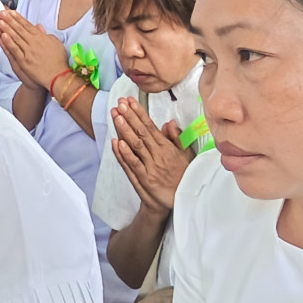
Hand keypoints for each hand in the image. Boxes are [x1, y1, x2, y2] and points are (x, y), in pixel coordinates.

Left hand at [0, 10, 70, 94]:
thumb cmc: (58, 61)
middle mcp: (34, 43)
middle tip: (1, 13)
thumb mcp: (56, 43)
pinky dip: (8, 43)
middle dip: (9, 20)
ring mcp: (29, 52)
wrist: (58, 76)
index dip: (18, 18)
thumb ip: (46, 34)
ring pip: (16, 38)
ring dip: (6, 29)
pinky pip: (15, 50)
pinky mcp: (24, 62)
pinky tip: (2, 36)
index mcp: (41, 38)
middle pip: (19, 29)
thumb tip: (39, 26)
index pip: (27, 25)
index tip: (11, 12)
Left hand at [111, 97, 193, 212]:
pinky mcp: (145, 179)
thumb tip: (169, 123)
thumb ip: (176, 139)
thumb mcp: (186, 155)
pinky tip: (116, 142)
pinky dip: (124, 154)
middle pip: (141, 133)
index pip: (150, 127)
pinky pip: (133, 164)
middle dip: (130, 116)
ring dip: (125, 130)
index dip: (139, 113)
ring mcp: (150, 167)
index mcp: (167, 148)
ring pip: (136, 146)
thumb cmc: (183, 176)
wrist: (180, 201)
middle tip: (120, 103)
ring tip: (116, 116)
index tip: (130, 101)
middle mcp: (158, 155)